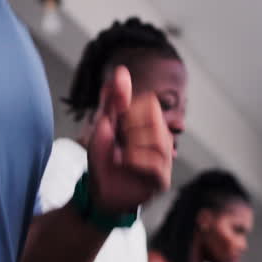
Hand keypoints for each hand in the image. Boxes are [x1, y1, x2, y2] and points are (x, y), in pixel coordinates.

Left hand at [87, 66, 172, 214]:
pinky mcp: (160, 180)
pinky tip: (125, 162)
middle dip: (130, 128)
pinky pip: (156, 163)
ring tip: (121, 154)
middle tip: (118, 142)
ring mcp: (163, 161)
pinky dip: (137, 160)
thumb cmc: (103, 158)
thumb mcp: (103, 124)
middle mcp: (161, 140)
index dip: (130, 111)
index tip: (118, 125)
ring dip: (133, 144)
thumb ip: (114, 99)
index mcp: (150, 125)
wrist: (98, 191)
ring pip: (159, 141)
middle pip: (156, 120)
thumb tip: (121, 70)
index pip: (150, 104)